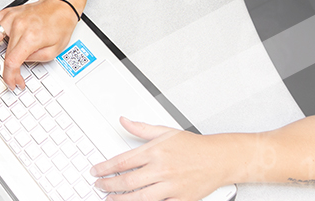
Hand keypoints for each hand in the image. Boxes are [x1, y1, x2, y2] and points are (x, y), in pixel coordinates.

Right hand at [0, 0, 80, 88]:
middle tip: (8, 76)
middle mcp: (18, 25)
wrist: (61, 5)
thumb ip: (35, 59)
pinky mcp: (8, 12)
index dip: (11, 76)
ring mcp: (11, 17)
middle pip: (3, 53)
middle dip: (5, 71)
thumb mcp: (54, 50)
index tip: (14, 81)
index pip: (12, 61)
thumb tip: (21, 62)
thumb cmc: (60, 23)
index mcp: (30, 36)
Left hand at [92, 119, 228, 200]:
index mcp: (155, 152)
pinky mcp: (181, 199)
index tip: (95, 172)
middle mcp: (161, 169)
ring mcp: (171, 186)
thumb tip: (123, 121)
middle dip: (108, 185)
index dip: (105, 168)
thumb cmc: (193, 146)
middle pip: (127, 181)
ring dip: (121, 200)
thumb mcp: (165, 131)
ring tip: (110, 199)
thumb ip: (141, 128)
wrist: (219, 159)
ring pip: (140, 197)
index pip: (122, 161)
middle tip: (99, 186)